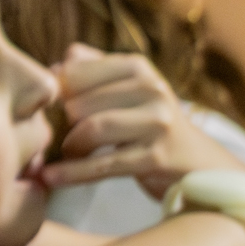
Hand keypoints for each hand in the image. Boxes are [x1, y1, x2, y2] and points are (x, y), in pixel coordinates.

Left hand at [42, 44, 244, 197]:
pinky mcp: (156, 157)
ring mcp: (157, 124)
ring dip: (69, 146)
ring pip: (91, 129)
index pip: (74, 73)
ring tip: (66, 152)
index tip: (51, 107)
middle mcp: (151, 90)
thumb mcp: (124, 86)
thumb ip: (88, 69)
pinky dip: (72, 173)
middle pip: (80, 104)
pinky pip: (103, 165)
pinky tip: (51, 178)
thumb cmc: (144, 119)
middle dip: (64, 123)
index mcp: (136, 67)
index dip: (57, 93)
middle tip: (62, 135)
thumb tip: (54, 68)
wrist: (194, 160)